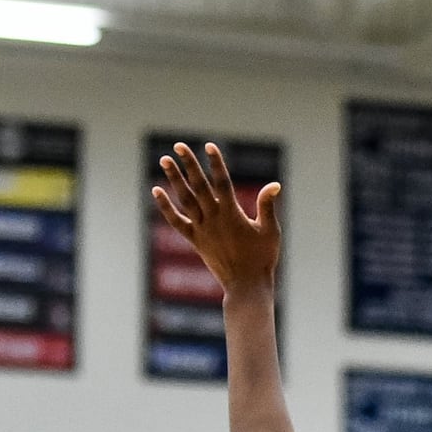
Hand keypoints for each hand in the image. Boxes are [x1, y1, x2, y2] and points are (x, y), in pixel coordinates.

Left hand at [152, 142, 280, 293]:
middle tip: (179, 146)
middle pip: (199, 186)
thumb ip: (267, 206)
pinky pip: (176, 221)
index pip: (222, 183)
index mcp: (233, 214)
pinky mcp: (195, 240)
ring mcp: (202, 229)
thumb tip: (274, 185)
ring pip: (185, 199)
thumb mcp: (270, 231)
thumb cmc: (263, 258)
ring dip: (174, 179)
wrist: (246, 285)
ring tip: (165, 160)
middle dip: (189, 165)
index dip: (216, 163)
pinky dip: (165, 206)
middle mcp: (214, 219)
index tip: (209, 146)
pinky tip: (156, 190)